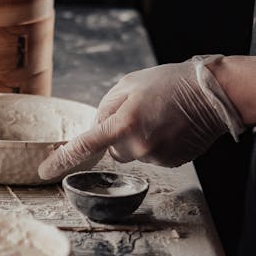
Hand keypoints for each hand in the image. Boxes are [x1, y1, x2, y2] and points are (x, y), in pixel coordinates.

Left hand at [38, 56, 244, 179]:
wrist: (211, 94)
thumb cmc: (168, 83)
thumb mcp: (127, 85)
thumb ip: (105, 109)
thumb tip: (95, 130)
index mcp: (123, 123)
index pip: (84, 146)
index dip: (62, 160)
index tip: (45, 172)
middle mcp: (138, 145)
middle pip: (112, 150)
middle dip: (118, 134)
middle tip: (139, 113)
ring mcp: (156, 157)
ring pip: (132, 154)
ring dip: (138, 139)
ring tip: (158, 117)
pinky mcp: (171, 163)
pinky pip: (151, 156)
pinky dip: (155, 144)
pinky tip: (169, 127)